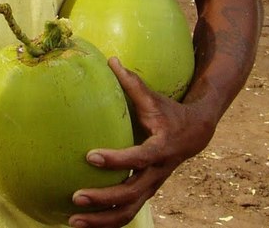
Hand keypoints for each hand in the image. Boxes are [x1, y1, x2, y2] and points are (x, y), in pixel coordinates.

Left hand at [66, 57, 217, 227]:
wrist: (196, 133)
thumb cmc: (168, 111)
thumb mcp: (154, 98)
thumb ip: (132, 82)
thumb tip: (110, 58)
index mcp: (161, 149)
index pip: (138, 158)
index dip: (116, 159)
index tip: (89, 157)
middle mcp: (157, 172)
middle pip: (132, 194)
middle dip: (103, 199)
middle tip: (75, 197)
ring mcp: (152, 186)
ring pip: (129, 211)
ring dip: (101, 221)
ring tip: (72, 222)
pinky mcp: (145, 193)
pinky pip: (126, 213)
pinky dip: (106, 223)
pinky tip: (82, 225)